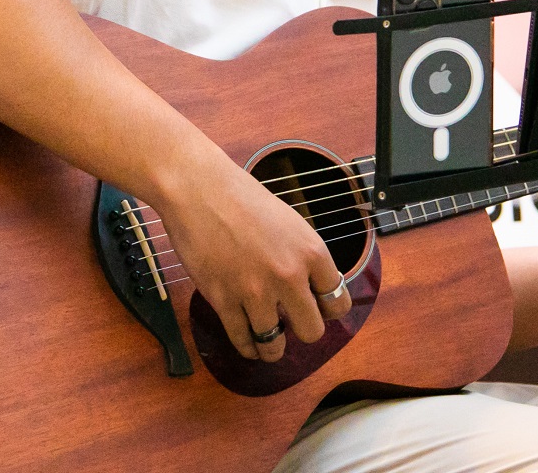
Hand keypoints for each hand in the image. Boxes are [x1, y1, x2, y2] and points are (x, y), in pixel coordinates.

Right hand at [150, 145, 353, 362]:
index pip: (338, 302)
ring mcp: (255, 291)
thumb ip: (304, 257)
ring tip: (269, 345)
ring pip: (275, 344)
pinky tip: (249, 346)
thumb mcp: (290, 223)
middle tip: (292, 325)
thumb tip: (313, 289)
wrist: (199, 189)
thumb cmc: (243, 199)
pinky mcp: (223, 300)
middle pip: (312, 331)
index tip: (320, 311)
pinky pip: (242, 340)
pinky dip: (247, 348)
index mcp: (311, 252)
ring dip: (273, 348)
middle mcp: (289, 275)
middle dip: (303, 332)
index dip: (329, 310)